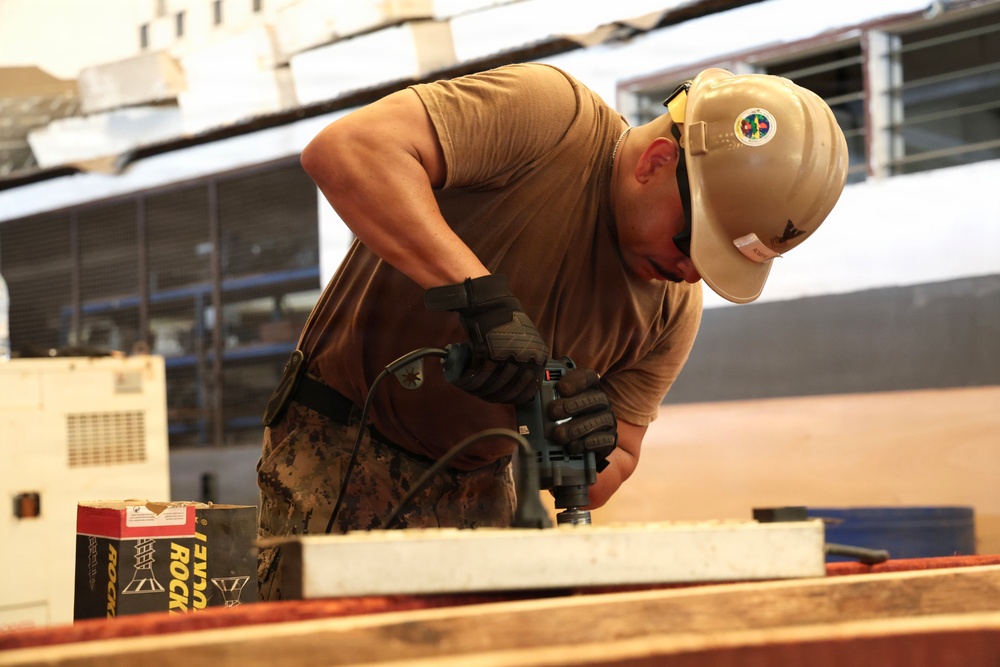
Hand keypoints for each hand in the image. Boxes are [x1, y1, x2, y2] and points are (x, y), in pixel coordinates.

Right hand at [425, 274, 547, 404]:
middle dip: (494, 396)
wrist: (490, 302)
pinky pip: (477, 378)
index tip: (503, 397)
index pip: (528, 390)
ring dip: (479, 391)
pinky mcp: (488, 356)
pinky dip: (468, 383)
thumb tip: (519, 383)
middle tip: (484, 394)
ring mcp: (507, 359)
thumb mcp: (527, 341)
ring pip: (492, 388)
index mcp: (538, 358)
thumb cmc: (505, 319)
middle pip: (508, 392)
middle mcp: (525, 360)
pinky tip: (463, 382)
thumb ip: (526, 361)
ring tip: (472, 388)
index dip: (513, 398)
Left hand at [549, 368, 617, 471]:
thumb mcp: (549, 407)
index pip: (589, 376)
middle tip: (552, 412)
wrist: (575, 451)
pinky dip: (588, 443)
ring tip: (559, 435)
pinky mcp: (610, 440)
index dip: (577, 380)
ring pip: (600, 419)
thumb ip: (541, 398)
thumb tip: (525, 392)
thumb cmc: (560, 422)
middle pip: (596, 397)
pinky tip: (573, 446)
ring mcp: (608, 421)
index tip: (560, 387)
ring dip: (577, 427)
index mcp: (588, 389)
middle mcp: (601, 402)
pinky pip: (604, 440)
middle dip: (573, 404)